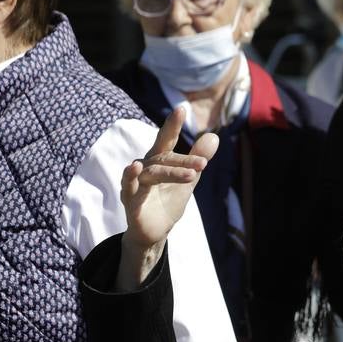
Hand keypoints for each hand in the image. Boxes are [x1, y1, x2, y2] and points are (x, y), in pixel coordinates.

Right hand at [117, 106, 217, 288]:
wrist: (154, 232)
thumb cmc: (167, 201)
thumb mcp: (187, 179)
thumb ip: (197, 158)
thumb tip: (214, 136)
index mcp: (159, 161)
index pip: (165, 140)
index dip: (172, 125)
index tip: (182, 109)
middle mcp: (145, 168)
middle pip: (164, 159)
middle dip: (184, 161)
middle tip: (204, 164)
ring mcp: (136, 183)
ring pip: (152, 173)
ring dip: (172, 173)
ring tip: (191, 175)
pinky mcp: (130, 200)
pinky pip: (128, 187)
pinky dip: (129, 178)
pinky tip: (133, 168)